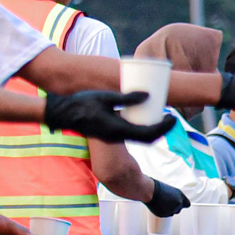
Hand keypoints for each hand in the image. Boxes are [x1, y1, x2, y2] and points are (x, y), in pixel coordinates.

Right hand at [41, 90, 175, 142]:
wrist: (61, 114)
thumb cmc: (81, 104)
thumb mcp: (105, 97)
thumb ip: (126, 98)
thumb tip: (149, 95)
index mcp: (118, 130)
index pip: (148, 134)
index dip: (164, 128)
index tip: (173, 118)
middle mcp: (118, 137)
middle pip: (147, 139)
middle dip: (161, 130)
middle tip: (170, 117)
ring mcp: (114, 137)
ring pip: (139, 138)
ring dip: (152, 130)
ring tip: (160, 116)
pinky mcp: (110, 134)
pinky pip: (131, 135)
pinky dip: (142, 129)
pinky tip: (144, 117)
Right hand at [145, 180, 189, 218]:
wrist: (149, 191)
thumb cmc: (157, 187)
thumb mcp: (170, 190)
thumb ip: (175, 197)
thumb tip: (175, 201)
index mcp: (181, 196)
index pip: (187, 204)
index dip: (182, 204)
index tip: (179, 204)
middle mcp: (178, 204)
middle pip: (179, 210)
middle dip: (174, 208)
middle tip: (166, 203)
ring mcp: (171, 210)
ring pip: (171, 213)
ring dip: (168, 210)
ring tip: (161, 203)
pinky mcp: (164, 214)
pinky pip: (164, 215)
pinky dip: (161, 212)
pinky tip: (157, 206)